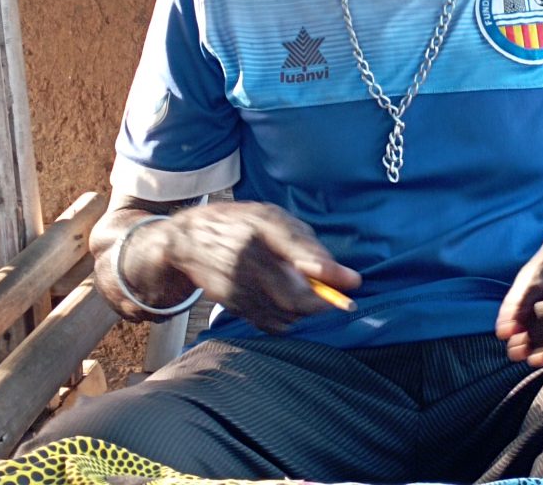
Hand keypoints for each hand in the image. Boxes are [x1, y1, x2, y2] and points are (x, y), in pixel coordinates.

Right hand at [166, 201, 361, 332]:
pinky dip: (285, 320)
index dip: (323, 266)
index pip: (295, 246)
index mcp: (261, 223)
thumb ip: (305, 242)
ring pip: (286, 313)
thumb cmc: (241, 225)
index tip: (352, 281)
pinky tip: (285, 305)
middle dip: (322, 302)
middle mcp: (248, 255)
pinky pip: (269, 323)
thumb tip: (340, 274)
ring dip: (304, 311)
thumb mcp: (271, 218)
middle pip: (295, 294)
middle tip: (337, 299)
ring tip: (305, 294)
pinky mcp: (231, 303)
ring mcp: (237, 283)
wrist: (189, 239)